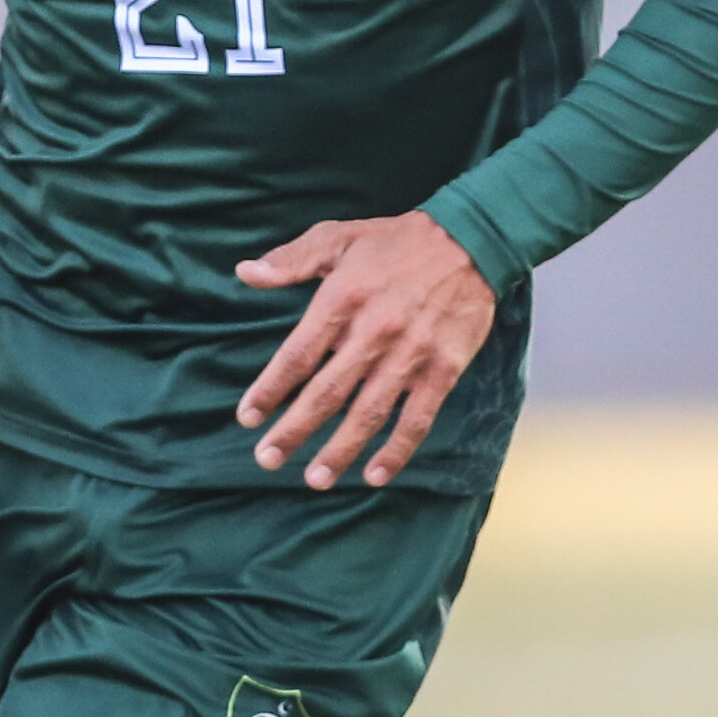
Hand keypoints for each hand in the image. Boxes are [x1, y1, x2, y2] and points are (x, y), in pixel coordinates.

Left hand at [232, 211, 494, 489]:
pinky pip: (417, 419)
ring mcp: (411, 355)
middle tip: (267, 459)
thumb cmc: (396, 241)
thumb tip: (245, 273)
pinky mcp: (443, 369)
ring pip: (368, 414)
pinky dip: (396, 450)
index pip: (297, 356)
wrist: (472, 240)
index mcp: (342, 300)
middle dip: (293, 431)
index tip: (247, 417)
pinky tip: (374, 475)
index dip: (270, 390)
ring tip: (314, 479)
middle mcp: (374, 332)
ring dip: (339, 450)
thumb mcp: (338, 237)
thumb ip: (290, 260)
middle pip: (327, 393)